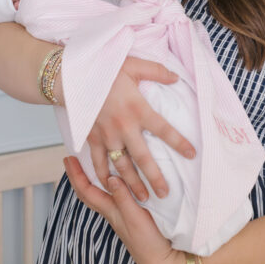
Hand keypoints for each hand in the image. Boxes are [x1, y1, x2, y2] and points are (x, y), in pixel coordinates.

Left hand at [63, 156, 185, 263]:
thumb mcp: (135, 218)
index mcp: (111, 210)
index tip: (68, 158)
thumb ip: (123, 199)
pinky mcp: (131, 215)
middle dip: (77, 176)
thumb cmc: (148, 242)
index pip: (87, 191)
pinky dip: (108, 185)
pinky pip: (113, 197)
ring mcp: (121, 214)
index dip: (76, 175)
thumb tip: (109, 177)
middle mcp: (112, 211)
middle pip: (88, 193)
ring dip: (91, 179)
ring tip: (89, 165)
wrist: (161, 261)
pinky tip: (115, 180)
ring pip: (99, 195)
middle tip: (72, 159)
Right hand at [84, 55, 195, 202]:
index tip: (192, 154)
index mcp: (137, 109)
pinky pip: (98, 162)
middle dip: (155, 177)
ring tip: (144, 198)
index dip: (179, 142)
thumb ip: (157, 71)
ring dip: (132, 184)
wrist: (72, 75)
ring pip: (121, 166)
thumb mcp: (134, 65)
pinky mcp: (92, 139)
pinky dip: (103, 176)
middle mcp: (123, 126)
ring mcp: (106, 135)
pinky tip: (111, 187)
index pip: (163, 130)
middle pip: (143, 158)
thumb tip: (176, 77)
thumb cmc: (104, 69)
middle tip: (165, 193)